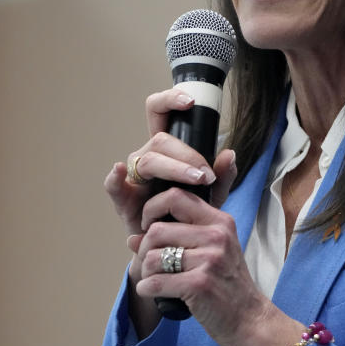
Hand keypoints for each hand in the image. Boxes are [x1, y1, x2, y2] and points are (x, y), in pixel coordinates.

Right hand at [103, 88, 237, 281]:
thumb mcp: (212, 194)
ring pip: (148, 159)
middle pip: (160, 139)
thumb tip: (230, 153)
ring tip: (197, 180)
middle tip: (207, 173)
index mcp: (167, 148)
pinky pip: (114, 184)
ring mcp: (133, 176)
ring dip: (174, 168)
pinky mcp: (123, 198)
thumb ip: (223, 175)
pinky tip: (120, 171)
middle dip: (187, 154)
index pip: (160, 113)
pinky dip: (115, 177)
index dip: (170, 100)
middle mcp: (148, 156)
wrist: (172, 245)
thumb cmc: (188, 212)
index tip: (190, 101)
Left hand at [133, 186, 304, 345]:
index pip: (176, 196)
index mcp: (219, 221)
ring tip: (155, 280)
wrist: (250, 319)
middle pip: (157, 230)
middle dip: (144, 250)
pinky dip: (147, 289)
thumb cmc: (227, 285)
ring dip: (145, 272)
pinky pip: (155, 282)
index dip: (152, 208)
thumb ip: (175, 239)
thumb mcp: (210, 253)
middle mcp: (217, 236)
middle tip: (150, 264)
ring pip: (152, 257)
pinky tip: (154, 293)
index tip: (148, 226)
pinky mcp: (200, 284)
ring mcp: (210, 259)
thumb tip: (132, 238)